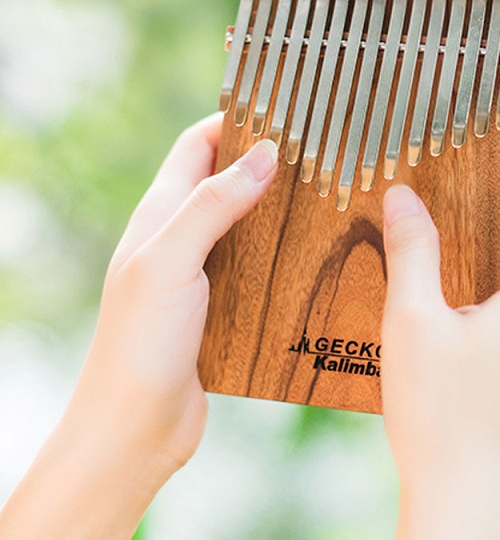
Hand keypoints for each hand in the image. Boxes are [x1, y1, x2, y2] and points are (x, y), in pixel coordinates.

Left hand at [0, 115, 278, 539]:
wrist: (134, 428)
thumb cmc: (140, 342)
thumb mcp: (172, 261)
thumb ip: (213, 204)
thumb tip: (265, 154)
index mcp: (160, 215)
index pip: (197, 145)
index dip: (235, 122)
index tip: (282, 112)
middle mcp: (179, 237)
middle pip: (225, 179)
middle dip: (266, 161)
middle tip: (317, 154)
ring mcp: (199, 272)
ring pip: (244, 223)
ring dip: (277, 208)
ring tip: (326, 198)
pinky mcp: (219, 306)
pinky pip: (254, 265)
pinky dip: (280, 252)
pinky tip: (312, 256)